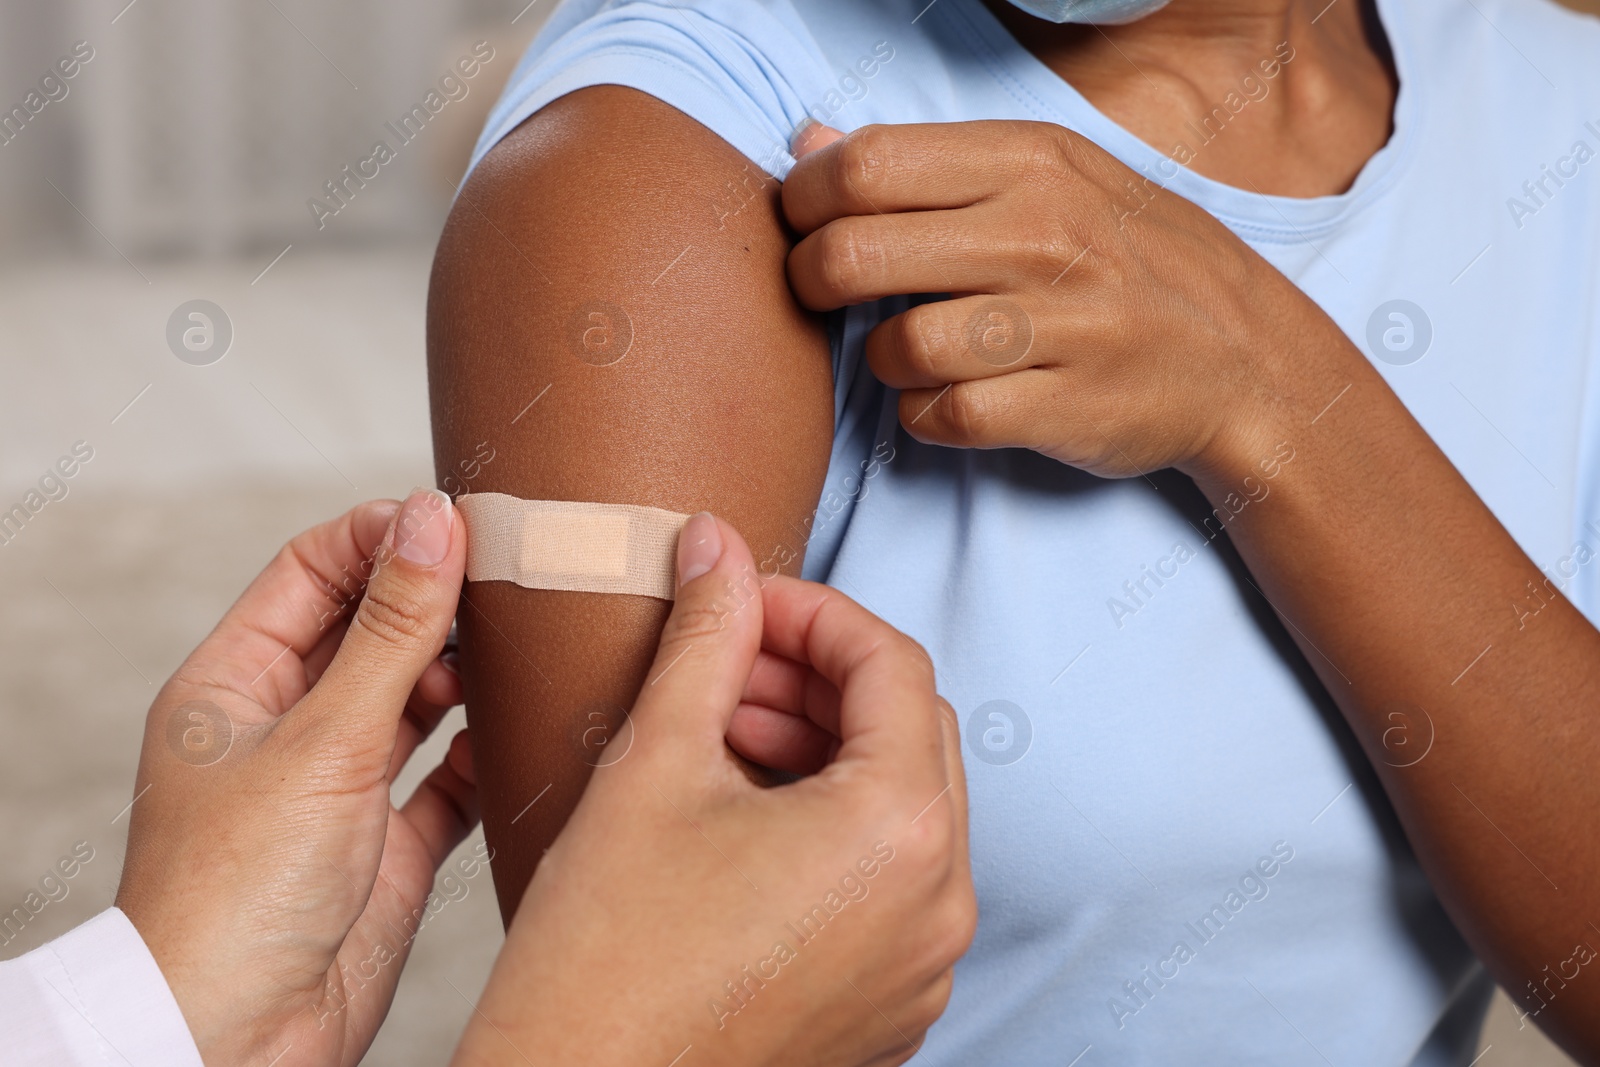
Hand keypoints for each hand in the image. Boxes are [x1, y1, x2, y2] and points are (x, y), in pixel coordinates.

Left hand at [116, 491, 477, 1065]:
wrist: (241, 1039)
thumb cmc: (238, 893)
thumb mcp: (325, 740)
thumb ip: (391, 630)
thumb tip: (432, 522)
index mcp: (235, 685)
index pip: (312, 572)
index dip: (382, 537)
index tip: (458, 521)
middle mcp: (286, 727)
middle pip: (370, 629)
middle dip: (436, 599)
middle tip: (513, 573)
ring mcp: (338, 786)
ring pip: (414, 700)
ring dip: (465, 673)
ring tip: (523, 645)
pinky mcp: (387, 845)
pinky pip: (447, 778)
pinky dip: (483, 753)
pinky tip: (518, 733)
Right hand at [453, 514, 974, 1066]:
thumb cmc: (606, 959)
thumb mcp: (655, 762)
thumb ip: (705, 637)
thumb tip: (717, 552)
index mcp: (899, 832)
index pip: (892, 666)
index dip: (814, 614)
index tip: (747, 601)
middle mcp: (937, 904)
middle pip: (909, 734)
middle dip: (820, 680)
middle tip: (732, 663)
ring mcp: (920, 964)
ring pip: (900, 809)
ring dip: (824, 752)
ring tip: (726, 732)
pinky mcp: (889, 1004)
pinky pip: (887, 883)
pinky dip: (832, 829)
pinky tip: (745, 815)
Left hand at [783, 120, 1348, 480]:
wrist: (1247, 356)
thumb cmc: (1127, 257)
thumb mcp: (1049, 176)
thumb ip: (927, 163)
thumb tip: (806, 145)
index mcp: (1031, 160)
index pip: (864, 166)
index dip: (803, 201)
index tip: (802, 225)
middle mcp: (1045, 234)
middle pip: (855, 255)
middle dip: (811, 282)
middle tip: (820, 294)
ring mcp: (1061, 325)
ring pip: (897, 347)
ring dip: (879, 360)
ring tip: (906, 353)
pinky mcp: (1065, 408)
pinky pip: (942, 417)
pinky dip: (923, 417)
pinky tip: (944, 400)